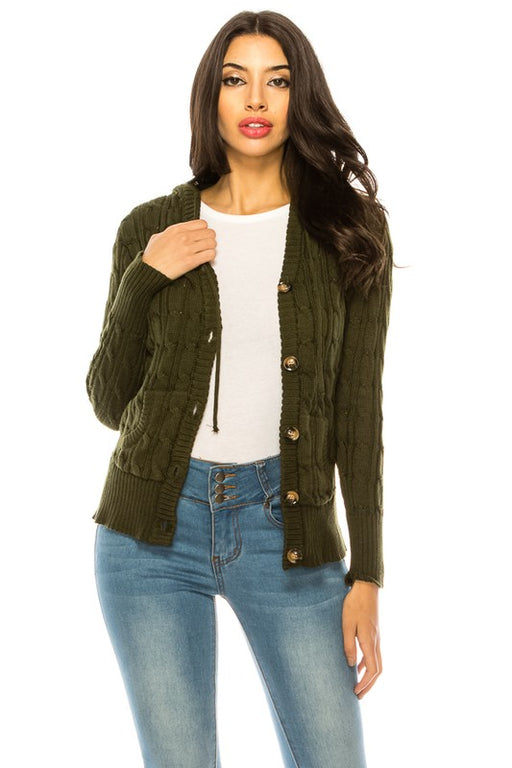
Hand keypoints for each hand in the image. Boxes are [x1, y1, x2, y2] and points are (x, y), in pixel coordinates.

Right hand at [142, 219, 215, 279]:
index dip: (204, 230)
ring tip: (206, 252)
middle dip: (210, 239)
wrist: (149, 271)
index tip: (202, 235)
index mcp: (176, 229)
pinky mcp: (191, 261)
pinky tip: (206, 259)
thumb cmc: (151, 257)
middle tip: (206, 245)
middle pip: (209, 233)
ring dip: (211, 248)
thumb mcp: (157, 237)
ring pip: (212, 243)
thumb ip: (169, 233)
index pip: (202, 223)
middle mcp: (184, 237)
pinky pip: (210, 255)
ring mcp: (188, 249)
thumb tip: (174, 233)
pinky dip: (211, 257)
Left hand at [342, 579, 381, 698]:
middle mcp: (376, 642)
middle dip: (369, 685)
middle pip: (378, 670)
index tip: (356, 692)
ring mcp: (377, 637)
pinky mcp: (374, 632)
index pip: (372, 670)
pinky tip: (357, 665)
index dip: (365, 684)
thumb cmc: (354, 604)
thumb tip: (351, 665)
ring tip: (359, 685)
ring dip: (369, 676)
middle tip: (359, 696)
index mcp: (369, 641)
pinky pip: (373, 654)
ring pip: (377, 663)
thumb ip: (348, 645)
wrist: (366, 588)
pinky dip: (367, 664)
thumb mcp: (347, 624)